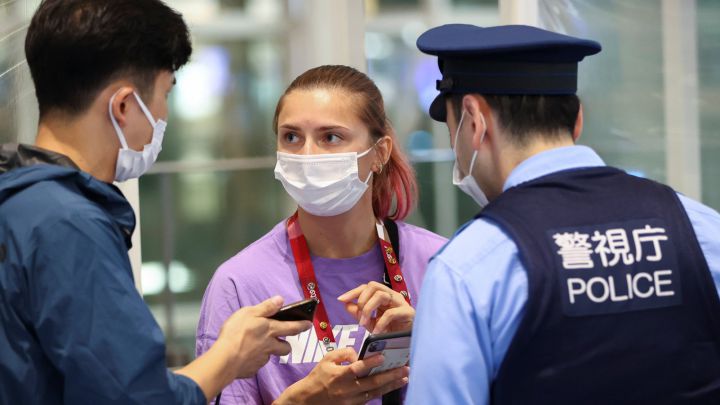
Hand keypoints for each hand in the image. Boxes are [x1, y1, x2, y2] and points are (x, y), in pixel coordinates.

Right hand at [217, 296, 311, 378]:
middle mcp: (270, 346)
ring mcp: (261, 359)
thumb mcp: (249, 313)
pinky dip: (253, 361)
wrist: (225, 359)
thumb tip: (280, 300)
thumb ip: (266, 307)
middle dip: (286, 345)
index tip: (309, 324)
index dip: (302, 325)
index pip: (292, 327)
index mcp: (270, 330)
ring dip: (268, 352)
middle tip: (282, 342)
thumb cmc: (236, 333)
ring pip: (270, 356)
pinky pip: (256, 364)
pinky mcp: (252, 369)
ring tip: (257, 348)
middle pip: (285, 348)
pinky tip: (244, 357)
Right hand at [273, 347, 408, 404]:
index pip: (356, 369)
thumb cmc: (319, 376)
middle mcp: (347, 389)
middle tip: (404, 368)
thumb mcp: (327, 359)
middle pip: (372, 383)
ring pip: (375, 392)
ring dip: (391, 385)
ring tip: (404, 378)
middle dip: (390, 375)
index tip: (383, 357)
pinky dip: (383, 391)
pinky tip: (393, 385)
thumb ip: (343, 353)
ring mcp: (352, 400)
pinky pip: (371, 398)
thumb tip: (359, 355)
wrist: (309, 400)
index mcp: (339, 376)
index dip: (370, 363)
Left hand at [337, 281, 413, 333]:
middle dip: (362, 301)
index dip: (353, 292)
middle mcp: (392, 295)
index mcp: (384, 296)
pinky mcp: (408, 312)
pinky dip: (380, 323)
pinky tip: (376, 332)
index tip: (341, 300)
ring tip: (364, 324)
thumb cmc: (390, 332)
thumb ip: (358, 313)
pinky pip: (391, 313)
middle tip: (359, 319)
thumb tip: (346, 304)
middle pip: (373, 286)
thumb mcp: (370, 323)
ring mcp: (401, 302)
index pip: (367, 287)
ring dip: (368, 309)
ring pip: (381, 295)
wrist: (406, 345)